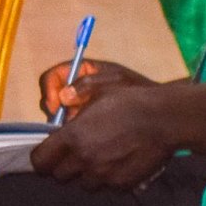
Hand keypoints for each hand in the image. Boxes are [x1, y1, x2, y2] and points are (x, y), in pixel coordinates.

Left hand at [32, 64, 175, 190]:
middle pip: (59, 176)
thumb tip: (62, 99)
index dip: (42, 160)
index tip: (49, 156)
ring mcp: (103, 175)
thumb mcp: (101, 89)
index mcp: (72, 137)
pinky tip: (120, 165)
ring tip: (101, 161)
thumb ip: (77, 95)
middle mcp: (83, 159)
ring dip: (87, 176)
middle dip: (65, 167)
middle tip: (78, 156)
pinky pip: (108, 188)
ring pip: (83, 185)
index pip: (40, 161)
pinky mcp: (122, 184)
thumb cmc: (132, 101)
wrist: (166, 119)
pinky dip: (110, 180)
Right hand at [37, 58, 152, 120]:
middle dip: (56, 109)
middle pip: (53, 97)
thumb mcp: (115, 82)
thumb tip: (63, 97)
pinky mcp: (86, 118)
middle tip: (68, 122)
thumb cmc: (137, 90)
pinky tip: (87, 135)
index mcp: (83, 70)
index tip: (55, 106)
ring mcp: (81, 103)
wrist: (157, 108)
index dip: (49, 89)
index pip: (53, 76)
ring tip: (82, 129)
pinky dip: (75, 130)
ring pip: (60, 114)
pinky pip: (71, 125)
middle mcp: (78, 86)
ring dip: (65, 122)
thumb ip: (88, 85)